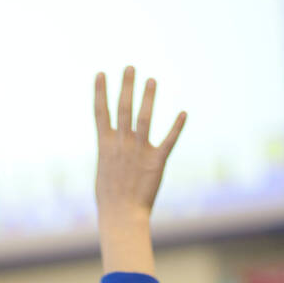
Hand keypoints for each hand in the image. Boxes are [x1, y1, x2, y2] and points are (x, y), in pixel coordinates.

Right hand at [94, 66, 186, 274]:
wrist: (121, 215)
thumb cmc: (110, 199)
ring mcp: (139, 152)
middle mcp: (122, 144)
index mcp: (105, 146)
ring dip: (148, 98)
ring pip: (144, 119)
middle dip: (126, 86)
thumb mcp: (104, 172)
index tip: (101, 73)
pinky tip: (183, 113)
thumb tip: (111, 146)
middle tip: (130, 67)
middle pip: (123, 109)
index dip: (100, 92)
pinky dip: (177, 127)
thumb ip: (110, 154)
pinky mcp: (157, 162)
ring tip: (152, 80)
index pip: (100, 113)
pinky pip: (168, 141)